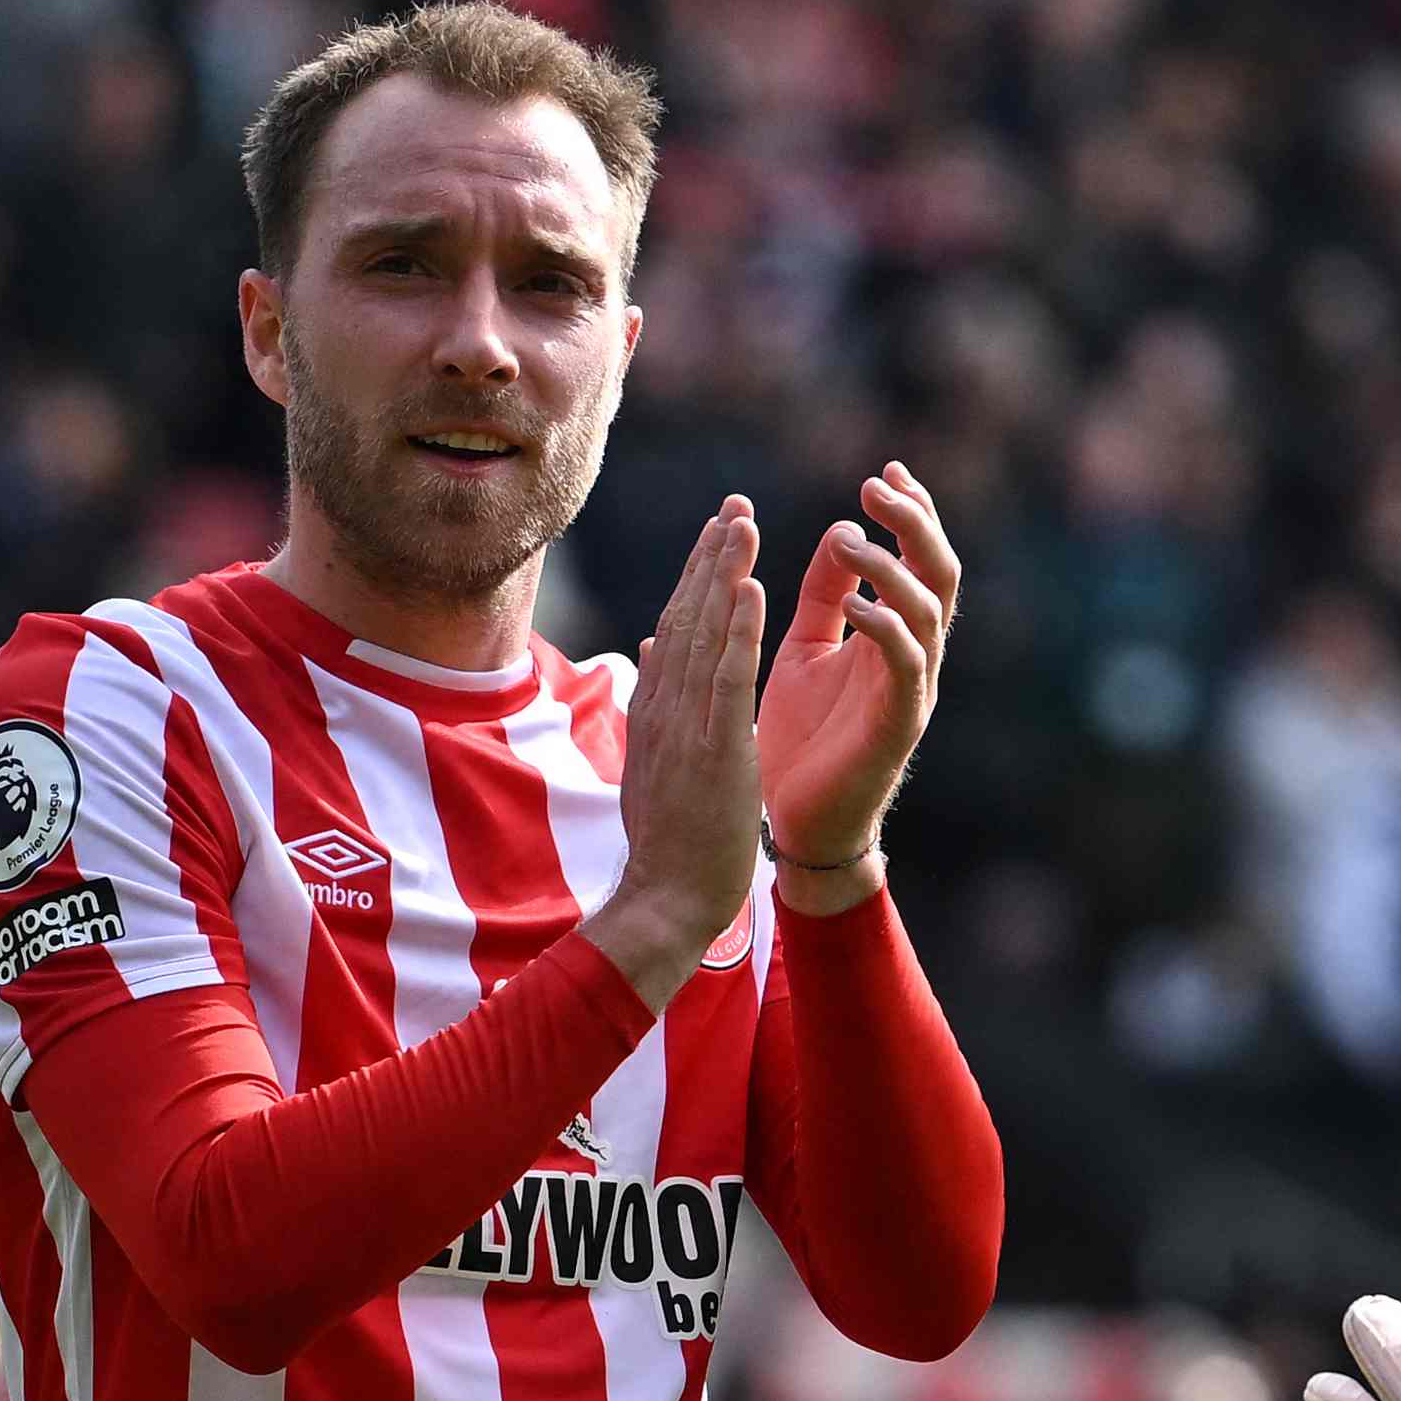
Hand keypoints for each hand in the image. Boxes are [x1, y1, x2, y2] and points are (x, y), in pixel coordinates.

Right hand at [588, 492, 773, 1008]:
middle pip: (687, 616)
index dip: (697, 576)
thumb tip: (648, 648)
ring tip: (742, 522)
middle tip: (734, 503)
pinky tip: (753, 587)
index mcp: (656, 710)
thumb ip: (649, 701)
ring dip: (724, 573)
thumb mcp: (650, 762)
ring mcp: (687, 725)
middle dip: (710, 558)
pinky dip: (738, 629)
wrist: (667, 896)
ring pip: (705, 634)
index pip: (676, 628)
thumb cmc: (666, 840)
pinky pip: (727, 676)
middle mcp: (665, 707)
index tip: (718, 531)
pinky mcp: (714, 746)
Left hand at [758, 466, 958, 895]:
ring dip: (890, 568)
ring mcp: (912, 692)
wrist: (793, 823)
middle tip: (876, 487)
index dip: (911, 514)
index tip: (885, 471)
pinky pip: (907, 664)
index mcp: (895, 636)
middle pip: (941, 574)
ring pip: (927, 612)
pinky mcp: (897, 725)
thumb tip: (838, 531)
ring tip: (848, 539)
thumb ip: (824, 595)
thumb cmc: (801, 739)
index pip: (919, 561)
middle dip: (914, 523)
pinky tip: (852, 602)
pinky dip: (884, 625)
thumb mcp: (804, 649)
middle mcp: (915, 658)